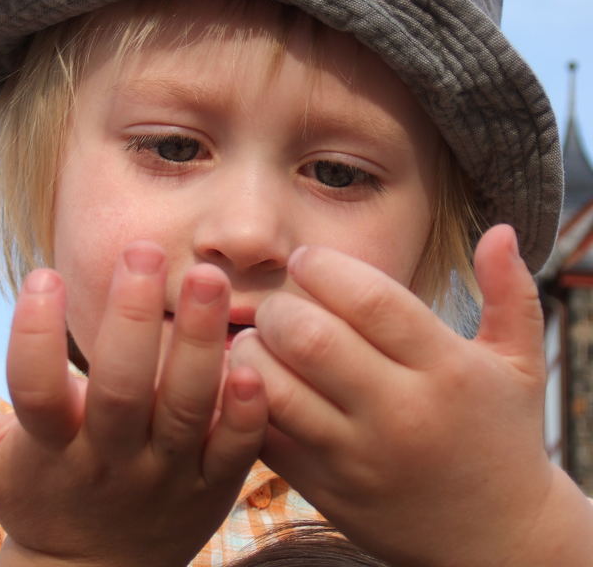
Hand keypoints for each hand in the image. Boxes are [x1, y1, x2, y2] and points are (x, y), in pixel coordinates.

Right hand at [0, 241, 266, 566]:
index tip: (42, 274)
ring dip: (200, 345)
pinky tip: (252, 361)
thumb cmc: (40, 498)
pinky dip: (246, 412)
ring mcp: (166, 478)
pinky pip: (235, 451)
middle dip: (133, 320)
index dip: (34, 336)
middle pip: (123, 393)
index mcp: (51, 451)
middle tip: (144, 251)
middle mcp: (111, 463)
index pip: (34, 393)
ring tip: (209, 279)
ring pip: (188, 411)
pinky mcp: (212, 489)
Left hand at [229, 225, 592, 565]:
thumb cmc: (501, 437)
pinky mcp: (323, 489)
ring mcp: (356, 457)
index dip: (324, 267)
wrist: (494, 540)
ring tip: (262, 340)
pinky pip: (262, 434)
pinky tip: (255, 382)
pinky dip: (245, 400)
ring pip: (273, 387)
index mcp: (446, 371)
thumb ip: (511, 294)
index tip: (306, 260)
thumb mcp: (520, 365)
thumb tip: (500, 230)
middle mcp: (399, 414)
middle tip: (279, 304)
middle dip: (278, 307)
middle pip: (309, 338)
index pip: (369, 300)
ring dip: (252, 352)